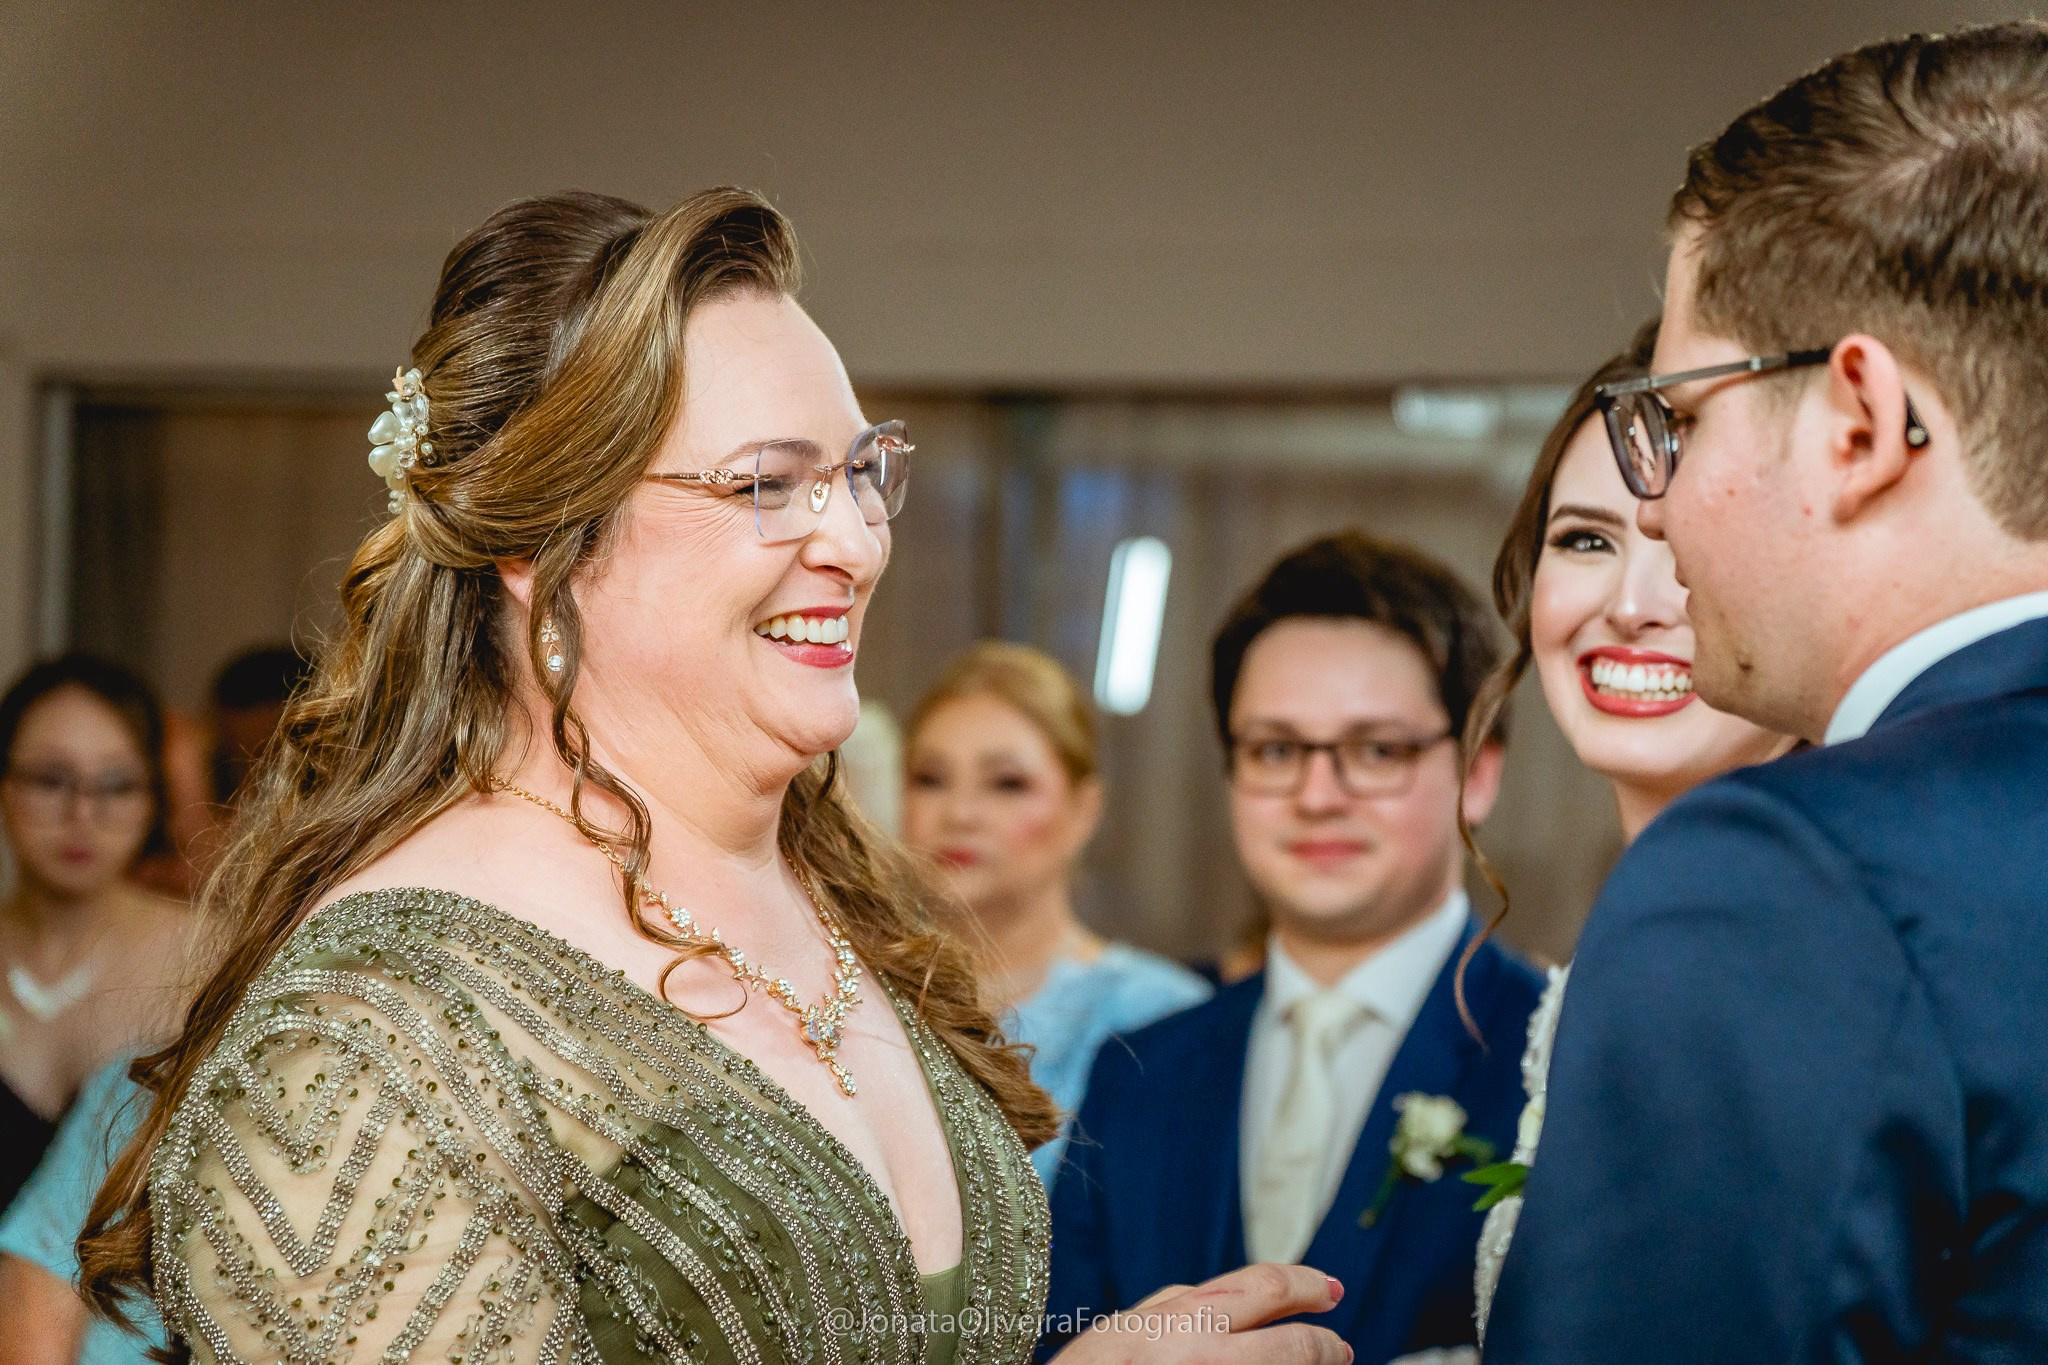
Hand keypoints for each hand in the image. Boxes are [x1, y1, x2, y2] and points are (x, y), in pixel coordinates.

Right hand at [1050, 1263, 1350, 1364]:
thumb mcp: (1123, 1328)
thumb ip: (1173, 1307)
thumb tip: (1211, 1296)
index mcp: (1182, 1318)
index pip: (1265, 1287)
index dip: (1306, 1285)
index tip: (1327, 1291)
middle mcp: (1205, 1351)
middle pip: (1293, 1340)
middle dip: (1325, 1341)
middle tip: (1340, 1347)